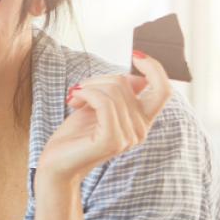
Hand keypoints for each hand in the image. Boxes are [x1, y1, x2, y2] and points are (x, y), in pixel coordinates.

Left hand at [36, 51, 172, 184]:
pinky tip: (73, 100)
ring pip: (114, 91)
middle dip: (100, 78)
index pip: (163, 89)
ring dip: (88, 87)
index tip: (135, 55)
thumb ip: (120, 92)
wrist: (56, 164)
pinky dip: (87, 94)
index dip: (154, 68)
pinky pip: (104, 102)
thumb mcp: (99, 106)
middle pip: (127, 83)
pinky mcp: (111, 140)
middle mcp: (140, 130)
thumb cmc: (75, 136)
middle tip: (80, 88)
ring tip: (74, 97)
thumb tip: (139, 77)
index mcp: (142, 121)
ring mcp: (128, 137)